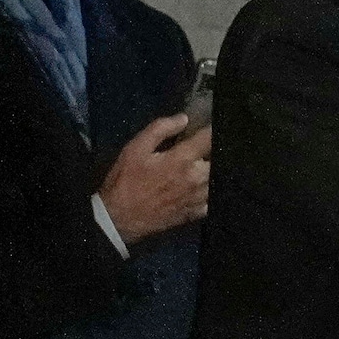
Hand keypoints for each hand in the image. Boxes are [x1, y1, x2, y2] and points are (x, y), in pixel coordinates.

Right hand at [101, 109, 212, 241]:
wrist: (120, 219)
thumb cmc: (125, 181)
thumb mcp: (135, 148)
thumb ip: (161, 129)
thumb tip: (184, 118)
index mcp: (182, 159)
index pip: (209, 138)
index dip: (211, 129)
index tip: (208, 125)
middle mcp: (196, 178)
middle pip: (218, 159)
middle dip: (212, 151)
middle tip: (201, 148)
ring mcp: (198, 198)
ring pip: (217, 179)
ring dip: (212, 170)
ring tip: (200, 165)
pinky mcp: (196, 213)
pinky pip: (212, 199)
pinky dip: (210, 190)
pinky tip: (200, 187)